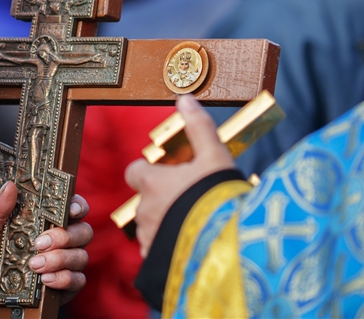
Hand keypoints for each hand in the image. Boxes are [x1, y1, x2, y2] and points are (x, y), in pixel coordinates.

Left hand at [0, 181, 92, 318]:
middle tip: (40, 243)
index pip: (72, 206)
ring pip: (80, 256)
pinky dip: (63, 279)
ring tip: (35, 264)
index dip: (77, 205)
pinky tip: (45, 280)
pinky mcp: (65, 287)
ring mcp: (64, 264)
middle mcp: (60, 240)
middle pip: (83, 231)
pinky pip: (77, 281)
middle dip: (64, 236)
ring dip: (60, 259)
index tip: (70, 209)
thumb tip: (10, 186)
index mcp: (45, 220)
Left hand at [124, 94, 233, 258]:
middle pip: (144, 200)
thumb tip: (185, 99)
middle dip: (161, 199)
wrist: (229, 248)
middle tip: (189, 201)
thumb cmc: (220, 199)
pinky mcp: (157, 262)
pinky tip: (191, 247)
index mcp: (153, 183)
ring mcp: (149, 239)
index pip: (134, 171)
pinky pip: (156, 252)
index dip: (148, 171)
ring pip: (150, 227)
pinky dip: (169, 248)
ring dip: (165, 225)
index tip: (168, 173)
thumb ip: (199, 127)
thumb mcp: (215, 156)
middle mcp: (145, 211)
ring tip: (194, 225)